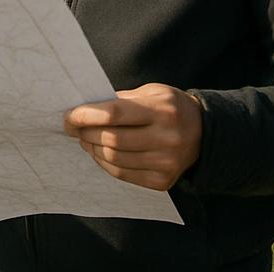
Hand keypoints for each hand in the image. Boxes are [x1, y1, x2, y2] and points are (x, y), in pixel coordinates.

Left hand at [63, 83, 202, 190]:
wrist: (204, 133)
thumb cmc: (169, 106)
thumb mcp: (150, 92)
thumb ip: (120, 99)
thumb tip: (85, 108)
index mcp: (161, 111)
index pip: (114, 114)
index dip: (86, 115)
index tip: (69, 115)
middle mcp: (166, 139)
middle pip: (112, 139)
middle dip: (85, 133)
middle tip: (73, 127)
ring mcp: (166, 163)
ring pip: (115, 159)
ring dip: (92, 148)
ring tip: (84, 139)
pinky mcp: (163, 181)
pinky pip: (123, 174)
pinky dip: (105, 163)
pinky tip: (99, 153)